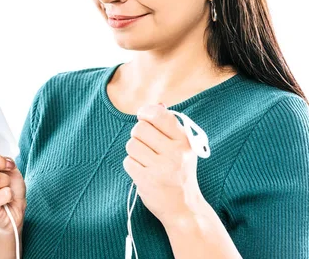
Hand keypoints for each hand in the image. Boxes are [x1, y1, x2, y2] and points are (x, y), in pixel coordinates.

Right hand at [0, 129, 25, 235]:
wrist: (12, 213)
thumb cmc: (9, 187)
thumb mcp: (9, 167)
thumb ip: (2, 158)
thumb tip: (1, 152)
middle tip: (8, 165)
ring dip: (7, 181)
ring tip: (6, 186)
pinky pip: (1, 194)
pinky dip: (10, 195)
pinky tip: (5, 199)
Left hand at [123, 103, 205, 226]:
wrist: (184, 208)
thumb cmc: (180, 173)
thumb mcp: (182, 148)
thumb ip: (169, 126)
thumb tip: (157, 104)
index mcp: (185, 141)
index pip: (160, 115)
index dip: (146, 112)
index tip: (143, 116)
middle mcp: (175, 153)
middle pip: (139, 128)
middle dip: (138, 135)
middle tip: (146, 145)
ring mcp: (161, 167)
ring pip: (131, 145)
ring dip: (134, 152)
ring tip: (146, 160)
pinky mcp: (147, 180)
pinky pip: (127, 162)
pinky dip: (132, 165)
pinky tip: (143, 172)